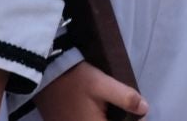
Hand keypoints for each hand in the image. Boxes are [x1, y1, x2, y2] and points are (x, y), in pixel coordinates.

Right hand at [33, 62, 147, 119]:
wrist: (42, 70)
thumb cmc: (73, 77)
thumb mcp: (101, 83)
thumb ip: (125, 97)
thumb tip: (145, 109)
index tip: (139, 115)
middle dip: (118, 118)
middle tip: (128, 112)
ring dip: (101, 118)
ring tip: (107, 108)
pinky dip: (91, 117)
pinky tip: (93, 110)